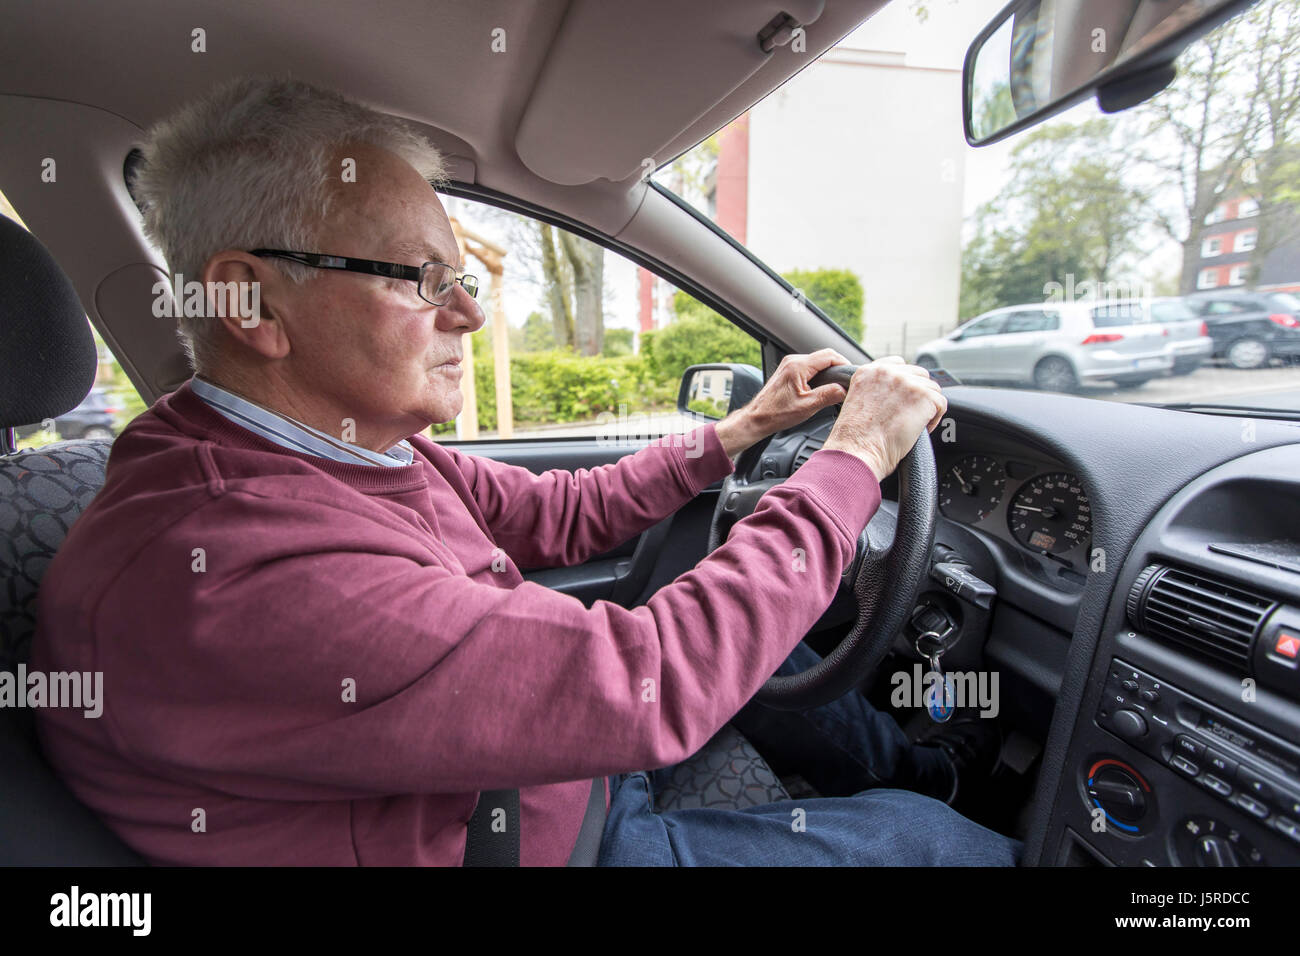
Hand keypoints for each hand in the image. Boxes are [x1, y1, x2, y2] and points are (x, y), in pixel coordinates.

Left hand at [714, 349, 853, 456]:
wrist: (757, 418)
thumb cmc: (776, 414)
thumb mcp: (808, 406)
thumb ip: (829, 395)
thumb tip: (844, 389)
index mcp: (798, 366)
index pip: (829, 356)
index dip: (844, 364)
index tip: (850, 375)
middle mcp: (793, 361)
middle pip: (824, 356)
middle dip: (837, 367)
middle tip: (846, 381)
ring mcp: (789, 365)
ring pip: (817, 362)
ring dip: (828, 371)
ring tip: (836, 385)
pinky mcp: (788, 371)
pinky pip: (809, 367)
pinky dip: (818, 374)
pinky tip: (822, 387)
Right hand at [821, 356, 946, 480]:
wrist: (857, 452)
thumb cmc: (854, 440)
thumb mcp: (856, 403)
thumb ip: (875, 391)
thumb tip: (896, 397)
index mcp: (868, 372)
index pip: (898, 365)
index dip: (905, 383)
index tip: (903, 399)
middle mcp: (887, 372)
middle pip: (919, 375)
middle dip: (918, 395)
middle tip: (909, 416)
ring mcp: (906, 382)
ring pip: (932, 389)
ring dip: (927, 408)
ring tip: (914, 425)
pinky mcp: (923, 396)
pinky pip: (941, 404)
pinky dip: (934, 420)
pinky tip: (919, 431)